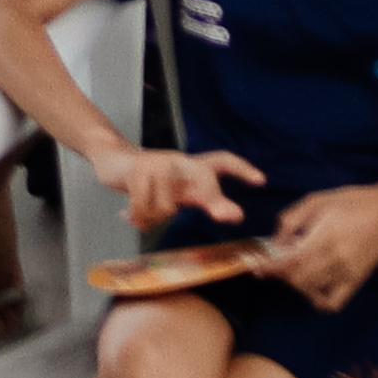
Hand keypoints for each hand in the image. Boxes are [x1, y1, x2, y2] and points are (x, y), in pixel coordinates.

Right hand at [104, 146, 259, 236]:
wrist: (115, 161)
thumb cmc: (155, 182)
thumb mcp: (185, 193)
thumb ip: (211, 203)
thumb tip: (237, 215)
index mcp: (194, 166)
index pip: (223, 161)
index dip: (242, 169)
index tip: (261, 181)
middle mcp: (180, 162)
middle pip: (203, 183)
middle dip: (215, 200)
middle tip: (230, 216)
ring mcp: (158, 163)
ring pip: (166, 208)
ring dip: (154, 216)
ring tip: (145, 210)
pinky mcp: (138, 169)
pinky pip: (143, 207)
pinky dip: (137, 217)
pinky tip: (128, 217)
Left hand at [262, 182, 377, 308]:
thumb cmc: (351, 202)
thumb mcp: (317, 200)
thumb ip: (291, 220)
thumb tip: (275, 243)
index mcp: (323, 236)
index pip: (289, 261)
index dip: (269, 267)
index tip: (256, 267)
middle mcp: (334, 259)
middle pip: (297, 279)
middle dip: (280, 274)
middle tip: (275, 264)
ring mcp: (346, 273)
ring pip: (310, 291)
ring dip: (295, 285)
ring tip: (294, 270)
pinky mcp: (356, 282)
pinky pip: (333, 303)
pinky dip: (317, 301)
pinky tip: (312, 288)